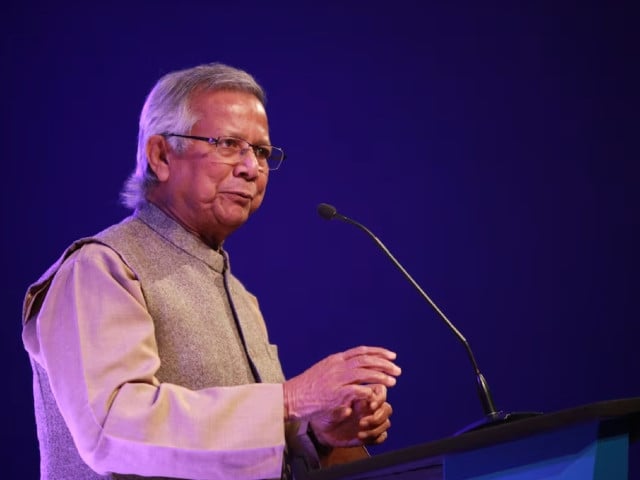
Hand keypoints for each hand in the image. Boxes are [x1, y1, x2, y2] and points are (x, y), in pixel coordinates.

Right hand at [283, 346, 400, 421]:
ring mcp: (336, 379)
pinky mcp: (335, 393)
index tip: (392, 355)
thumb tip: (355, 370)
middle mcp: (338, 366)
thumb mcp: (324, 371)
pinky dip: (368, 391)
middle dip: (384, 364)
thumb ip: (339, 369)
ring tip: (393, 382)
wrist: (291, 397)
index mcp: (336, 359)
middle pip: (366, 360)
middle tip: (397, 370)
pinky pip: (357, 390)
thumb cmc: (307, 387)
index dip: (378, 352)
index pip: (361, 351)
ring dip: (381, 376)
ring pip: (364, 372)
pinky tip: (376, 394)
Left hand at [310, 384, 392, 446]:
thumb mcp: (333, 400)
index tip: (371, 405)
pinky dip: (375, 438)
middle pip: (387, 408)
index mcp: (363, 395)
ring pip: (386, 422)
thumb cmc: (324, 410)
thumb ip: (350, 394)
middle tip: (362, 422)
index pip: (381, 392)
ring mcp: (370, 421)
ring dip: (375, 428)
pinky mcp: (369, 434)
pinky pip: (382, 436)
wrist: (318, 427)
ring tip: (360, 431)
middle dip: (377, 416)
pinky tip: (360, 437)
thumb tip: (366, 393)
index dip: (379, 399)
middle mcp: (369, 407)